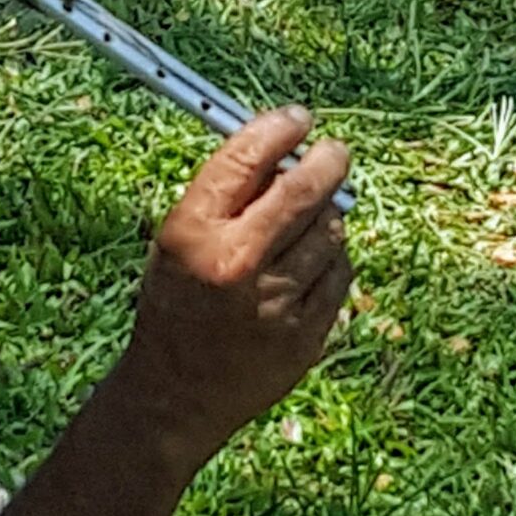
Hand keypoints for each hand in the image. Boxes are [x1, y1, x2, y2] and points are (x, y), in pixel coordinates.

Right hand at [122, 107, 351, 465]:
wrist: (176, 395)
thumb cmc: (178, 307)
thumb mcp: (178, 244)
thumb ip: (224, 200)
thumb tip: (284, 150)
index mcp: (193, 233)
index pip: (247, 158)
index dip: (280, 129)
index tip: (299, 119)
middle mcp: (235, 263)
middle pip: (303, 189)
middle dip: (327, 161)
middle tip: (334, 153)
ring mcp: (275, 301)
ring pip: (330, 231)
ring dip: (328, 217)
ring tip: (310, 223)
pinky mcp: (305, 334)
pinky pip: (339, 275)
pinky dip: (332, 262)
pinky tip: (311, 268)